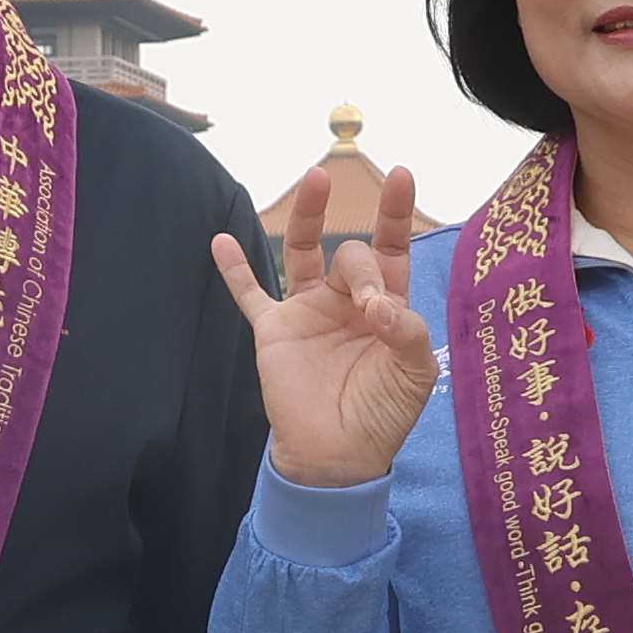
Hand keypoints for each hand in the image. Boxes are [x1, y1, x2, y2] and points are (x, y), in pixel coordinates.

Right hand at [216, 150, 440, 486]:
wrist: (338, 456)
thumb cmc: (382, 414)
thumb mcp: (412, 373)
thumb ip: (406, 333)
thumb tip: (380, 305)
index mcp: (386, 306)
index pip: (392, 249)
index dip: (396, 214)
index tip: (402, 176)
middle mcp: (345, 300)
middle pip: (352, 256)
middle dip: (363, 273)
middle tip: (369, 308)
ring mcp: (307, 311)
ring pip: (304, 252)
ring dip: (308, 216)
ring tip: (316, 180)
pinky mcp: (274, 330)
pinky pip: (250, 294)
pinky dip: (234, 270)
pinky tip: (220, 240)